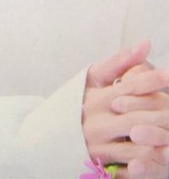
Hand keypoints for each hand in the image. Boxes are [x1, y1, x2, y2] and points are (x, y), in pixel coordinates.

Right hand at [83, 41, 168, 177]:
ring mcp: (100, 143)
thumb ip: (120, 62)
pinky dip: (149, 159)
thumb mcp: (94, 80)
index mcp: (97, 97)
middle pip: (137, 114)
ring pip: (137, 141)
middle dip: (162, 112)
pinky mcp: (101, 163)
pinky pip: (130, 164)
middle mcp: (98, 120)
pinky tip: (162, 151)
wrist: (48, 136)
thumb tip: (146, 43)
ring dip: (159, 136)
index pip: (129, 86)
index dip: (152, 80)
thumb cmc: (76, 103)